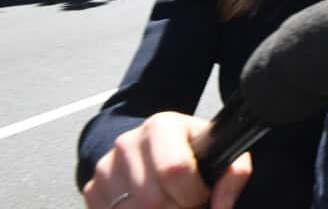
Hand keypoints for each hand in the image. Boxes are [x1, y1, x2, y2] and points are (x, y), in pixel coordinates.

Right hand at [82, 112, 252, 208]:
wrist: (153, 145)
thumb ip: (234, 173)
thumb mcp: (219, 151)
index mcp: (161, 126)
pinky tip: (148, 206)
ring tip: (170, 202)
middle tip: (185, 201)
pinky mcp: (93, 188)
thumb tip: (222, 205)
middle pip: (153, 200)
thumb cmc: (191, 150)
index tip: (201, 193)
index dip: (194, 193)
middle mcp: (128, 143)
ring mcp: (106, 167)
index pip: (175, 170)